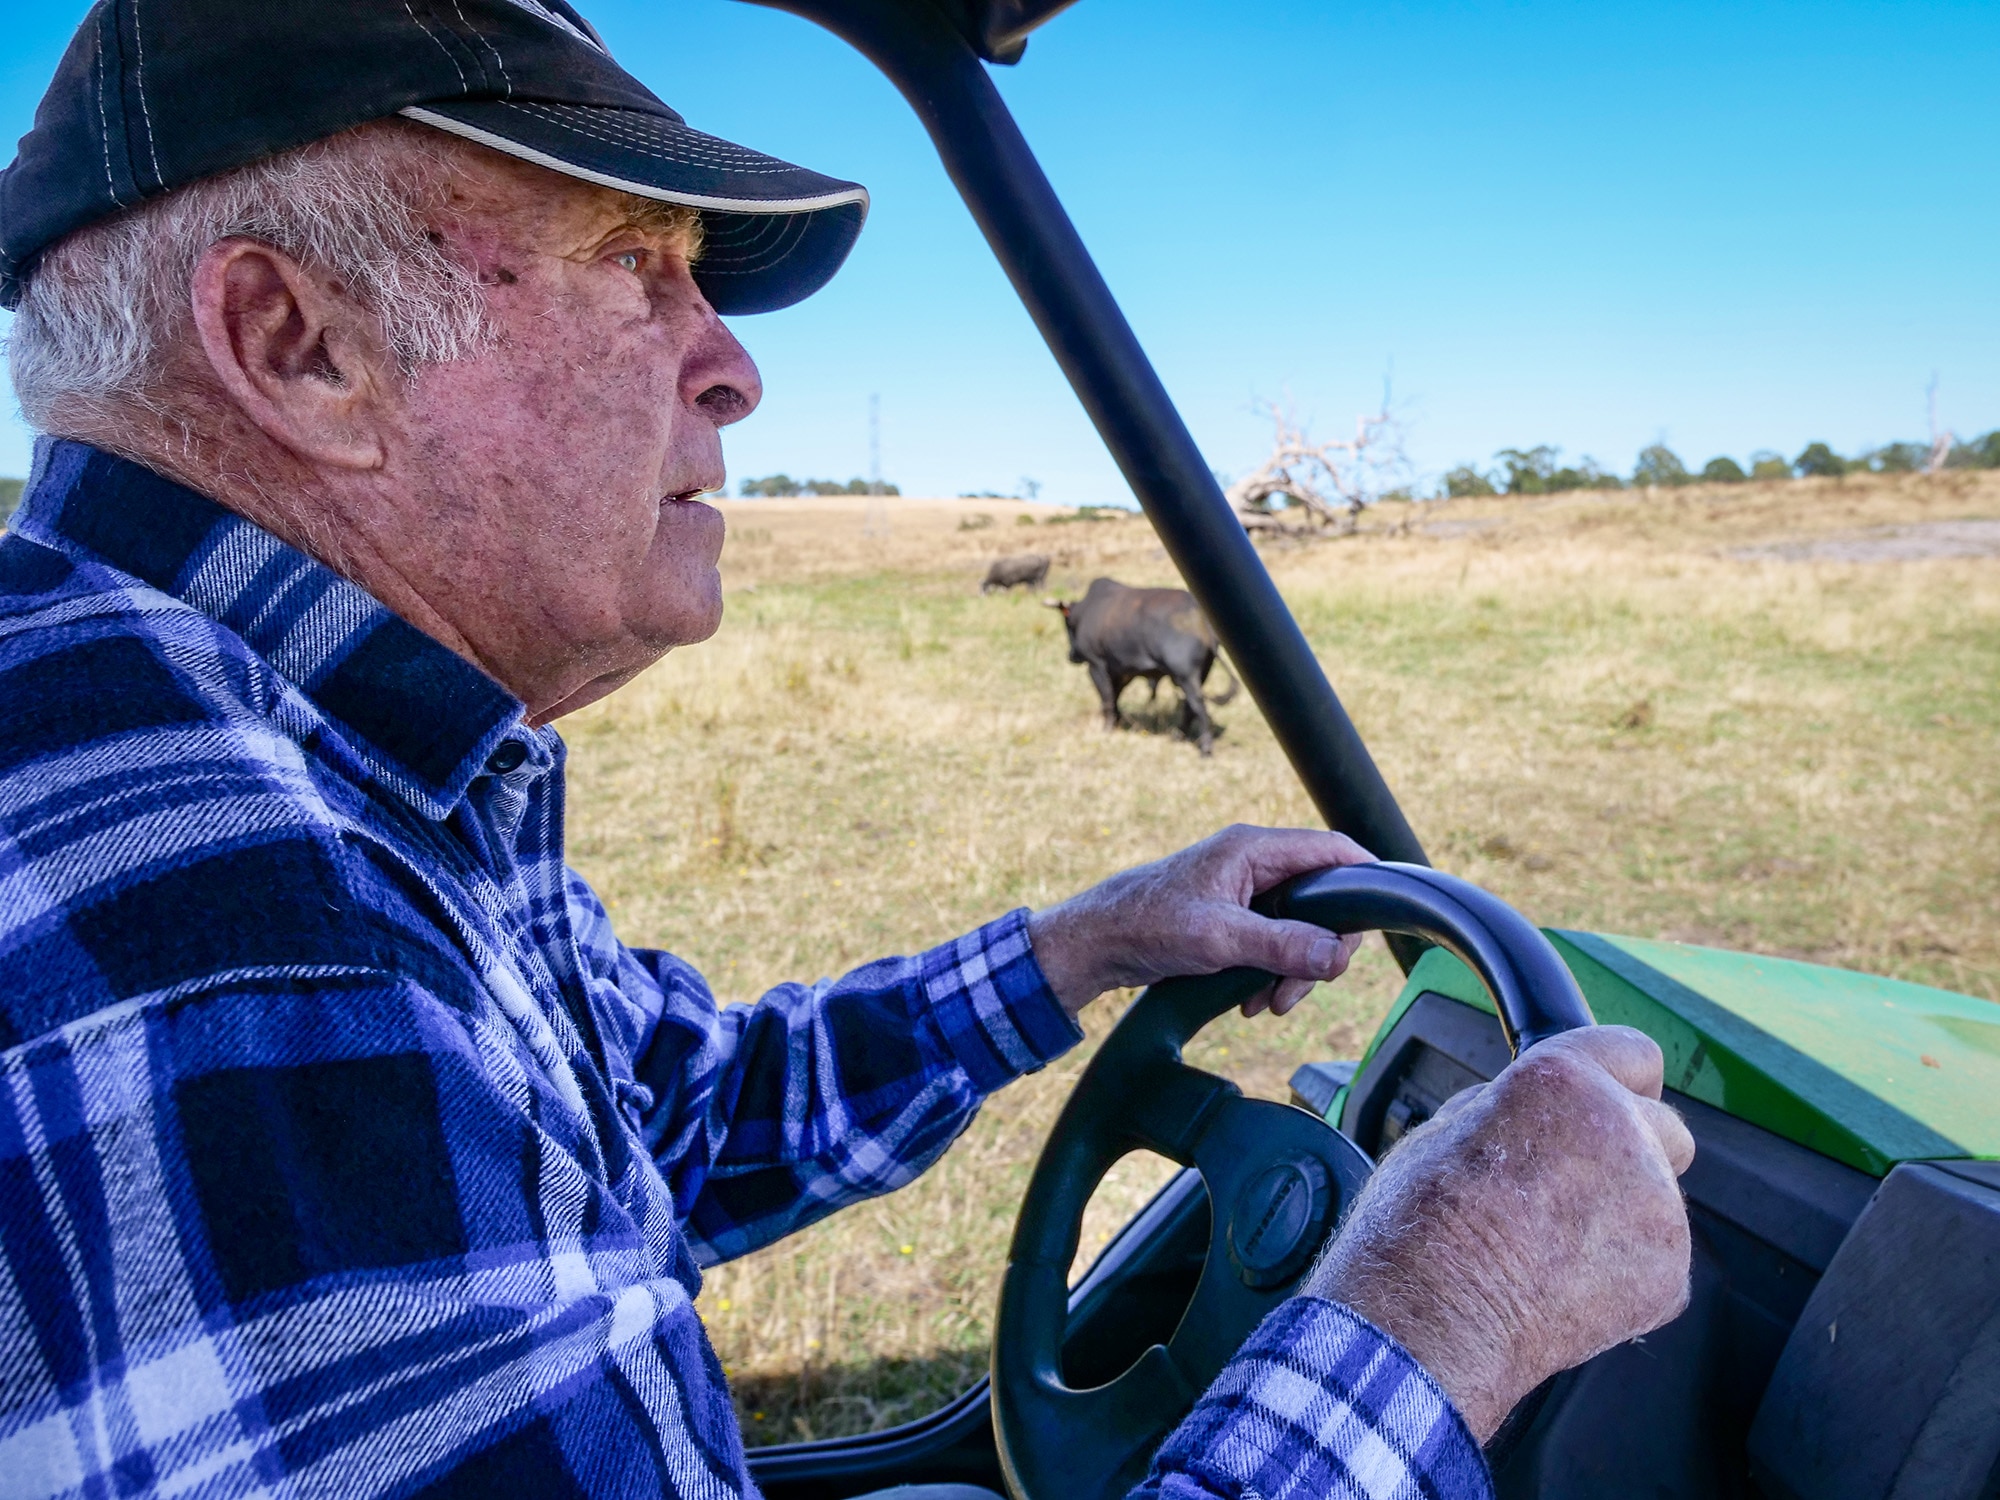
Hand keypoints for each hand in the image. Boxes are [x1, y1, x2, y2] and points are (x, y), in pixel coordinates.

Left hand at [1025, 824, 1373, 1017]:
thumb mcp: (1218, 938)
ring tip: (1266, 1003)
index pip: (1333, 851)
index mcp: (1253, 849)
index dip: (1365, 879)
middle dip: (1318, 951)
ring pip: (1299, 929)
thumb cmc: (1145, 925)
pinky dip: (1270, 973)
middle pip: (1322, 901)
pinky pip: (1273, 943)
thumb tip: (1337, 956)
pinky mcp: (1232, 917)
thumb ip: (1281, 945)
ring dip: (1292, 970)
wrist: (1095, 943)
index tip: (1381, 916)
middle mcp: (1254, 864)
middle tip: (1296, 991)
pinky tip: (1250, 1000)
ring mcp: (1243, 891)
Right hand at [1303, 1026, 1694, 1441]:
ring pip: (1658, 1200)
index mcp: (1563, 1079)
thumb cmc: (1420, 1227)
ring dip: (1621, 1215)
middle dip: (1631, 1150)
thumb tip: (1530, 1115)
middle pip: (1666, 1128)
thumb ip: (1510, 1109)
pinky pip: (1657, 1261)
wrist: (1432, 1318)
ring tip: (1551, 1246)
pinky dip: (1621, 1273)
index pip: (1633, 1051)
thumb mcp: (1445, 1130)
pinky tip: (1564, 1284)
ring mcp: (1656, 1206)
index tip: (1607, 1100)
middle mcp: (1623, 1129)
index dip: (1614, 1079)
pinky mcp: (1670, 1274)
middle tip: (1570, 1186)